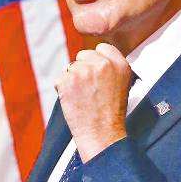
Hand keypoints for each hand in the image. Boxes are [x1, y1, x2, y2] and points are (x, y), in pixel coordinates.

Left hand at [55, 43, 132, 161]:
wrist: (102, 133)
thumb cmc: (111, 112)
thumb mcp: (121, 83)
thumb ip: (110, 66)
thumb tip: (93, 57)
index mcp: (119, 63)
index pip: (101, 48)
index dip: (96, 61)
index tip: (97, 74)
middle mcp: (103, 63)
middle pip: (83, 55)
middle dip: (82, 69)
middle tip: (89, 89)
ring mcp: (84, 71)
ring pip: (70, 68)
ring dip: (72, 80)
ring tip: (83, 97)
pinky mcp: (68, 80)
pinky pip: (59, 80)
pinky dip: (62, 90)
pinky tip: (74, 101)